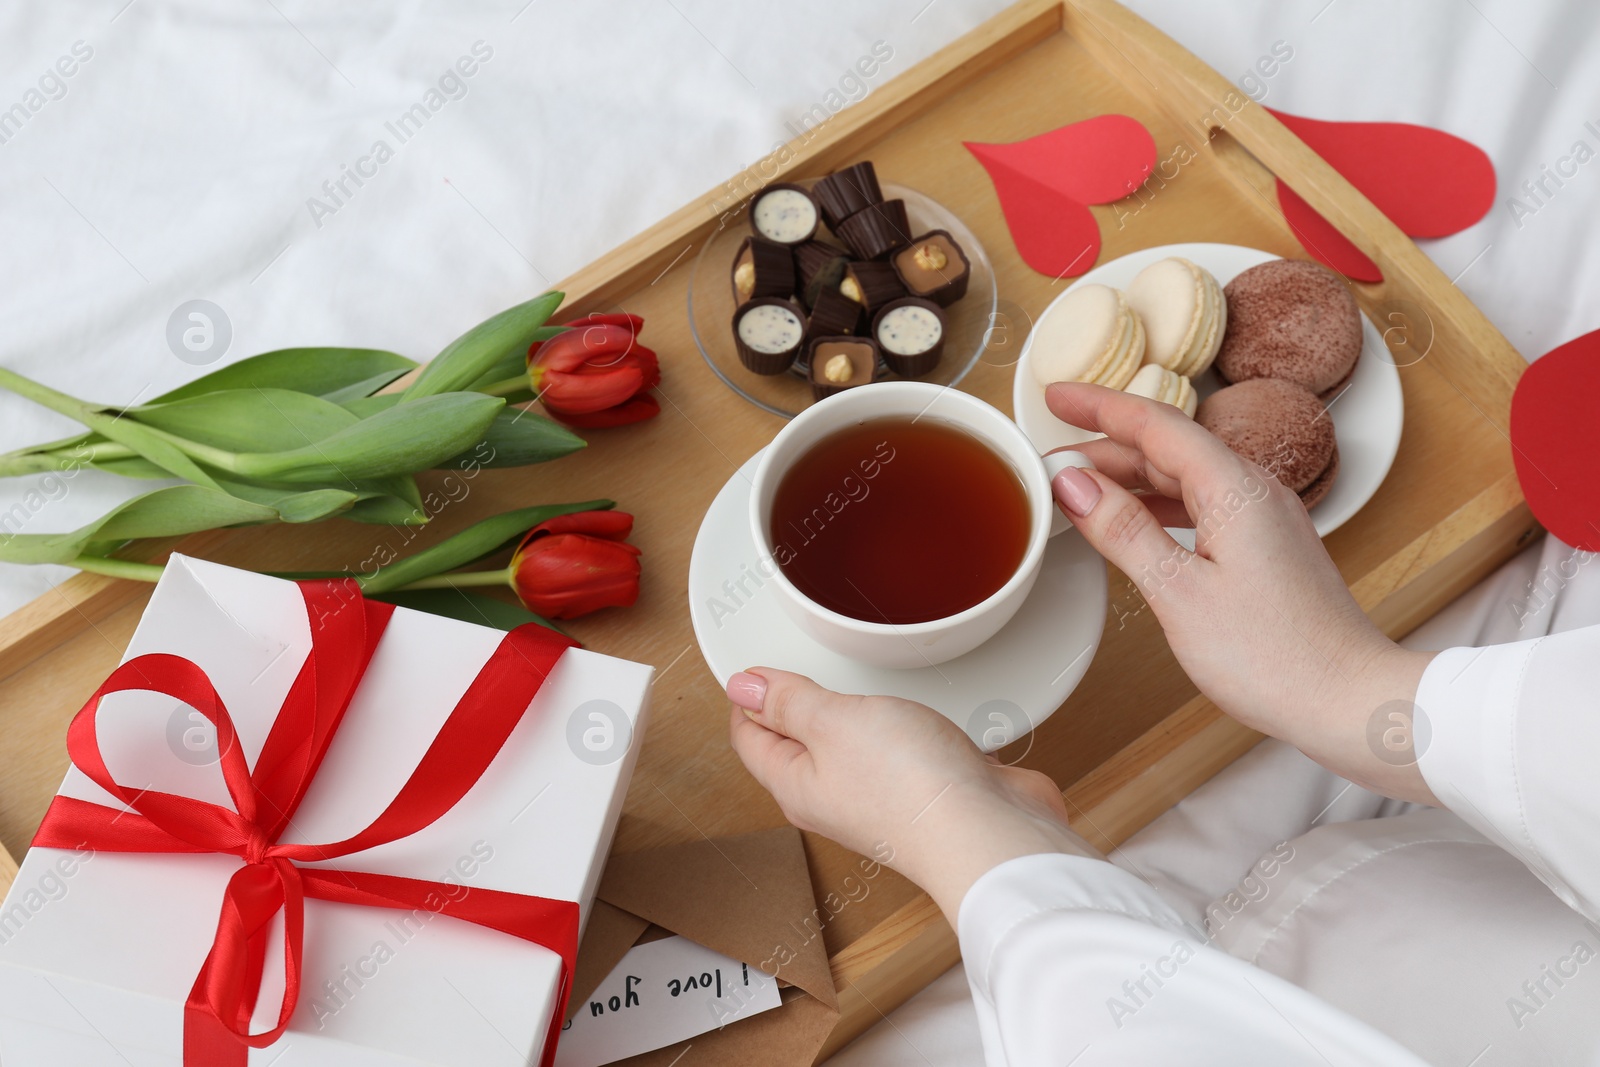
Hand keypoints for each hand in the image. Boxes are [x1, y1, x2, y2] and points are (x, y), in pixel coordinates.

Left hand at [726, 668, 1096, 923]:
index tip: (754, 665)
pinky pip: (899, 753)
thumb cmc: (912, 788)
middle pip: (797, 746)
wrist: (992, 832)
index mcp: (796, 785)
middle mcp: (833, 798)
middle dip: (792, 705)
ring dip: (852, 715)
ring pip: (850, 747)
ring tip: (849, 684)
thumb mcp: (833, 722)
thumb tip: (743, 687)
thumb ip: (788, 702)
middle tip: (793, 668)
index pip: (750, 738)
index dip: (747, 696)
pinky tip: (911, 712)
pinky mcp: (925, 790)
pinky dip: (900, 729)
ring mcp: (880, 797)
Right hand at [1045, 382, 1436, 801]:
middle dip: (1104, 446)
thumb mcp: (1178, 593)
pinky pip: (1201, 506)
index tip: (1055, 395)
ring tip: (1077, 490)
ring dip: (1128, 478)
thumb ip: (1124, 530)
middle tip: (1047, 457)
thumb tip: (1074, 482)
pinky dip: (1157, 506)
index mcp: (1235, 489)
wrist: (1349, 701)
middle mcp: (1255, 491)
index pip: (1155, 424)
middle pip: (1168, 448)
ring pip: (1184, 478)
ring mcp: (1264, 520)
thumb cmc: (1274, 657)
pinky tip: (1132, 523)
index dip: (1100, 405)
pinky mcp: (1266, 550)